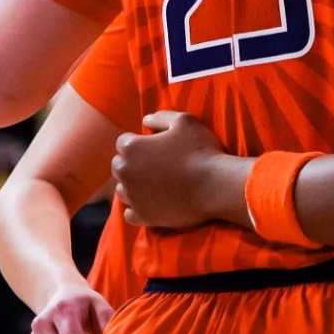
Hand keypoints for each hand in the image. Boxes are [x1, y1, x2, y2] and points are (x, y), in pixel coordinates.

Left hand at [112, 111, 235, 228]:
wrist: (215, 185)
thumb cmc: (200, 150)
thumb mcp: (184, 121)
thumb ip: (160, 118)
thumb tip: (145, 120)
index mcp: (132, 148)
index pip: (123, 142)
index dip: (139, 142)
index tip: (154, 147)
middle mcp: (125, 172)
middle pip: (118, 166)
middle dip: (131, 164)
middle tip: (154, 165)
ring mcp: (133, 197)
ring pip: (122, 190)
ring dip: (132, 187)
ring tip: (153, 185)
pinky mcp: (143, 216)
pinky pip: (129, 214)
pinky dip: (137, 209)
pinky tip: (151, 203)